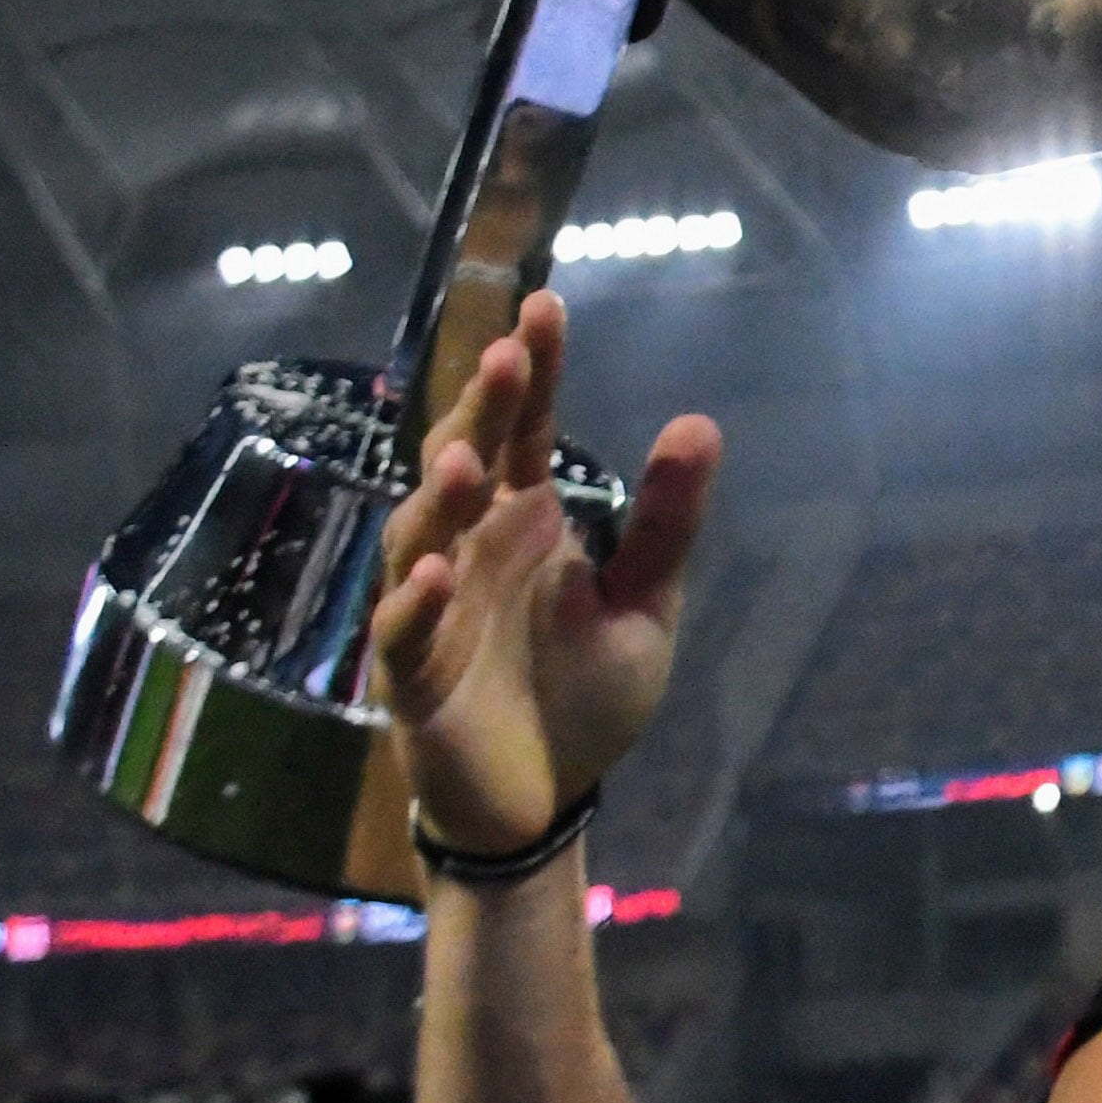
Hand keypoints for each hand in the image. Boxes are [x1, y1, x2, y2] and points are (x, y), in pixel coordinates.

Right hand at [369, 292, 720, 851]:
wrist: (547, 797)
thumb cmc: (584, 691)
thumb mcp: (645, 602)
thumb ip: (666, 522)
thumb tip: (699, 421)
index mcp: (524, 523)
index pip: (524, 431)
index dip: (531, 372)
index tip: (543, 305)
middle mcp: (470, 551)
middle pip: (465, 464)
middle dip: (478, 413)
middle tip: (503, 357)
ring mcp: (434, 611)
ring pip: (420, 539)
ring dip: (440, 499)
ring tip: (467, 462)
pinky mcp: (414, 680)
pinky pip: (402, 636)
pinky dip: (413, 605)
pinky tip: (433, 575)